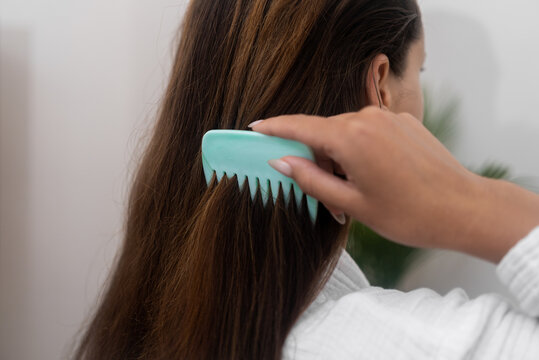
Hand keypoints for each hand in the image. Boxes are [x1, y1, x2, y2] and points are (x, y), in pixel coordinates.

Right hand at [250, 107, 538, 262]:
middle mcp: (368, 119)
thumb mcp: (352, 203)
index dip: (274, 128)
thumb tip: (281, 162)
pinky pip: (368, 133)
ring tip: (355, 196)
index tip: (255, 128)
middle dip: (317, 161)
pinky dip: (360, 153)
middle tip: (327, 199)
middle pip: (324, 133)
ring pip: (346, 134)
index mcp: (351, 138)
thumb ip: (311, 179)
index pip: (300, 126)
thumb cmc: (409, 214)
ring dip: (341, 160)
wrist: (464, 208)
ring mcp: (388, 118)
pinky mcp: (403, 123)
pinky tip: (374, 179)